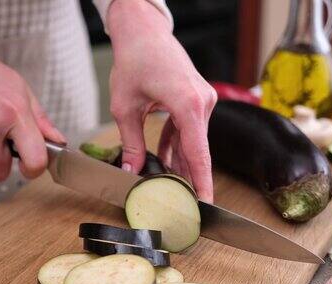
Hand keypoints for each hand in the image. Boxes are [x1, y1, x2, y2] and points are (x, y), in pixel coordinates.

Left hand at [107, 1, 216, 201]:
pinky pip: (189, 129)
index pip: (199, 154)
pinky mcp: (197, 98)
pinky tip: (165, 160)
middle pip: (197, 150)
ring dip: (180, 161)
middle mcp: (202, 102)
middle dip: (188, 177)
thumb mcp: (125, 107)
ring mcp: (203, 99)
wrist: (143, 31)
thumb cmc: (134, 61)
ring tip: (170, 186)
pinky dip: (177, 144)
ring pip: (193, 141)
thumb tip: (130, 170)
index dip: (203, 183)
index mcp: (188, 105)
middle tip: (182, 204)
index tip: (207, 205)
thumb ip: (130, 142)